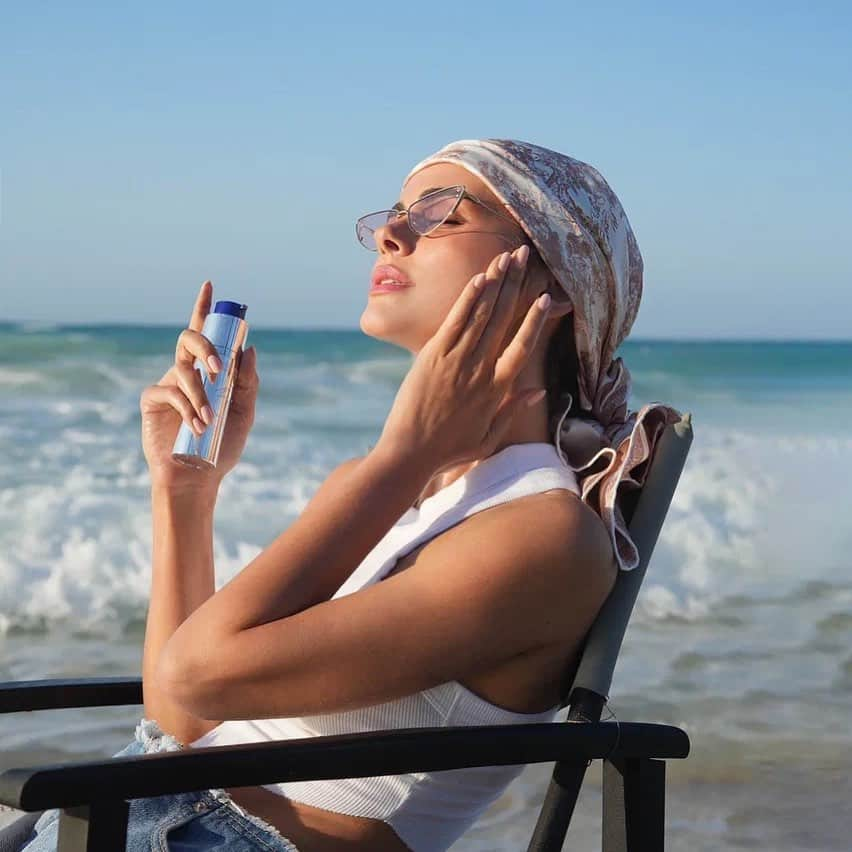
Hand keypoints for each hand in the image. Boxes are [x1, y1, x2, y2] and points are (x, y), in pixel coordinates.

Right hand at [139, 280, 258, 493]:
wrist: (199, 476)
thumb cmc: (222, 445)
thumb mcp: (244, 412)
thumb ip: (248, 382)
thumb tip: (249, 349)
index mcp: (208, 370)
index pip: (205, 333)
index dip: (204, 308)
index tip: (210, 285)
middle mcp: (186, 371)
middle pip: (189, 339)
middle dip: (205, 347)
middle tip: (219, 367)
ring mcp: (167, 384)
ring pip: (183, 370)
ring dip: (201, 394)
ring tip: (211, 419)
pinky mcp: (152, 401)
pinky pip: (169, 391)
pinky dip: (187, 407)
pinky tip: (197, 426)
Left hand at [376, 244, 558, 473]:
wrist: (410, 453)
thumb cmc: (449, 449)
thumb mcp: (488, 437)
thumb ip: (513, 410)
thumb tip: (538, 390)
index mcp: (497, 390)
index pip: (523, 347)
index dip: (535, 320)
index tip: (545, 297)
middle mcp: (481, 370)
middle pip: (504, 319)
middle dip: (516, 284)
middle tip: (526, 257)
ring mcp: (457, 361)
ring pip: (482, 314)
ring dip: (496, 282)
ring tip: (507, 257)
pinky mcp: (433, 356)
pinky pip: (455, 321)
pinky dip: (468, 298)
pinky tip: (480, 278)